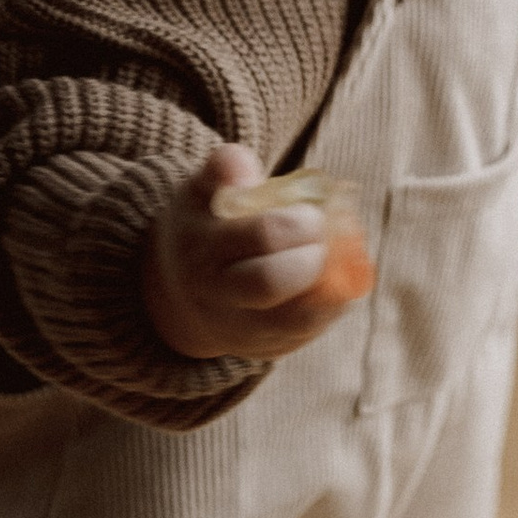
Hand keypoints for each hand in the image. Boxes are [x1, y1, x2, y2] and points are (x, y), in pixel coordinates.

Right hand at [142, 144, 370, 363]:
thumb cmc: (204, 227)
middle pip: (271, 284)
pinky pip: (306, 334)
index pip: (261, 237)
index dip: (299, 223)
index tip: (313, 212)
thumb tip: (243, 168)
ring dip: (330, 286)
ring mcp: (239, 331)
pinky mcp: (265, 350)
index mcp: (202, 250)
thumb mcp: (202, 192)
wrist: (177, 292)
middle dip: (313, 255)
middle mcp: (216, 297)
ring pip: (296, 321)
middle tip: (324, 237)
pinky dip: (331, 306)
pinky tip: (336, 280)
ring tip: (340, 260)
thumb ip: (224, 168)